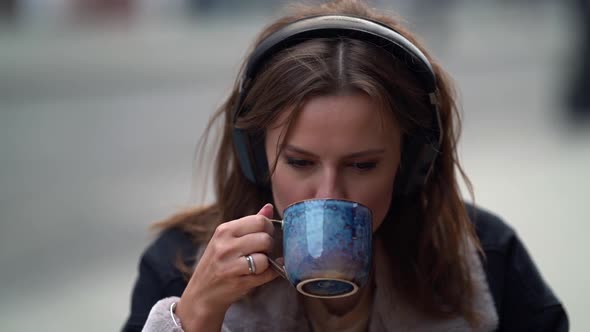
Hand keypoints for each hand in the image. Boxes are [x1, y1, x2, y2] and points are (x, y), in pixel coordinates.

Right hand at [175, 203, 278, 330]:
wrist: (201, 294)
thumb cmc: (217, 264)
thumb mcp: (227, 239)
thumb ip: (250, 223)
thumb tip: (269, 208)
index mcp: (224, 230)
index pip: (259, 221)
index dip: (268, 229)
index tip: (265, 236)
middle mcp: (225, 245)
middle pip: (265, 239)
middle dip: (269, 247)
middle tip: (263, 252)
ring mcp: (230, 265)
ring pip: (265, 258)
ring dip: (267, 263)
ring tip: (258, 265)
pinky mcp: (237, 283)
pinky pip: (265, 275)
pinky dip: (268, 275)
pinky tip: (260, 275)